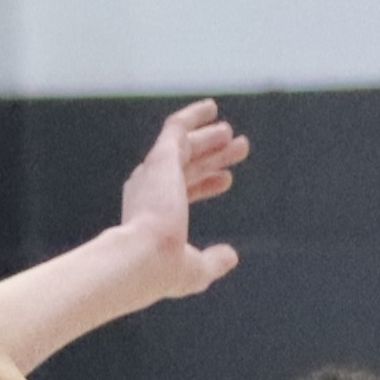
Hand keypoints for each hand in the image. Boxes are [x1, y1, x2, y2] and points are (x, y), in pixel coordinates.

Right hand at [114, 98, 246, 298]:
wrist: (141, 260)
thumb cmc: (162, 272)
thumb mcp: (195, 270)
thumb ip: (213, 262)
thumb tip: (231, 257)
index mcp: (152, 215)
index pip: (182, 192)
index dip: (206, 184)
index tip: (227, 180)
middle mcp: (149, 191)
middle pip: (188, 167)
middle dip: (213, 157)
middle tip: (238, 148)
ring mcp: (154, 173)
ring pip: (185, 147)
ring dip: (209, 139)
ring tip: (233, 135)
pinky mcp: (161, 158)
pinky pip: (176, 128)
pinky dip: (193, 116)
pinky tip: (211, 107)